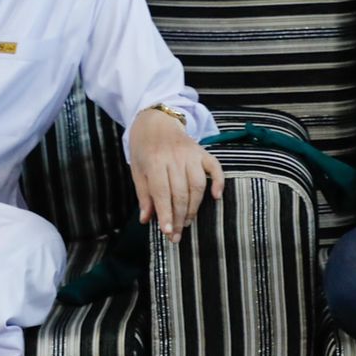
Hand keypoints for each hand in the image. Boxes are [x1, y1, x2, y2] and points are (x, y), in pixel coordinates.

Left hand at [129, 108, 224, 242]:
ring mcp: (191, 154)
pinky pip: (215, 168)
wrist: (156, 120)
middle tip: (177, 235)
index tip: (167, 232)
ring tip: (187, 222)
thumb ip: (144, 194)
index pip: (162, 192)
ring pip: (197, 185)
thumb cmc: (144, 148)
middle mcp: (174, 157)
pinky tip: (216, 197)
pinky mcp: (202, 151)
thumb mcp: (137, 170)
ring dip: (194, 207)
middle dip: (179, 217)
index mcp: (154, 161)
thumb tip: (146, 219)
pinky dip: (218, 182)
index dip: (165, 214)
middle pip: (180, 192)